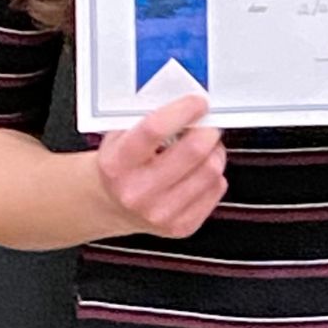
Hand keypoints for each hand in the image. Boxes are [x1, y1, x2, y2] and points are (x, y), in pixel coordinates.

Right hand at [89, 86, 226, 237]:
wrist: (111, 204)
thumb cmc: (119, 164)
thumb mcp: (119, 135)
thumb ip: (147, 116)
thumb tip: (186, 101)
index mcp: (117, 164)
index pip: (154, 129)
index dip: (182, 111)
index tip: (198, 102)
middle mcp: (137, 191)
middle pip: (192, 151)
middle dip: (207, 130)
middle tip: (207, 123)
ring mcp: (160, 213)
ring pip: (210, 170)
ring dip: (214, 152)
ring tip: (204, 147)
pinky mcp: (181, 226)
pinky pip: (216, 189)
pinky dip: (214, 174)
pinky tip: (198, 170)